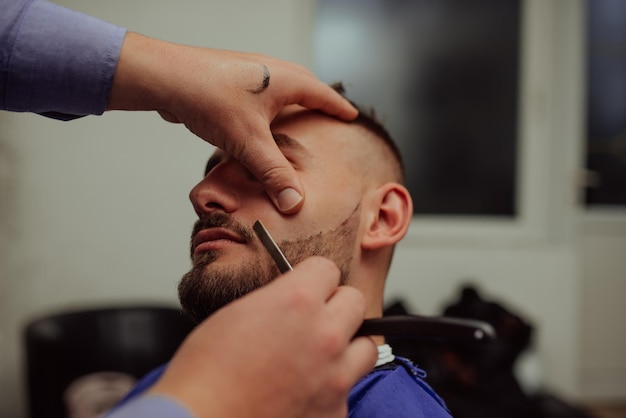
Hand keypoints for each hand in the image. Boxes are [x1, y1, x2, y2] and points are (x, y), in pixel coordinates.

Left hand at [108, 33, 357, 213]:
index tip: (351, 117)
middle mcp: (271, 72)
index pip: (323, 95)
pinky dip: (267, 110)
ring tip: (296, 123)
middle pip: (304, 87)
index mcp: (285, 80)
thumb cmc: (210, 98)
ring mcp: (250, 74)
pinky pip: (259, 96)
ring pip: (280, 90)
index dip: (339, 108)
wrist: (166, 78)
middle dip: (318, 103)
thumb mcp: (249, 142)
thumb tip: (294, 202)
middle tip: (327, 118)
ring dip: (290, 105)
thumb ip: (273, 173)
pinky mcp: (231, 81)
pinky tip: (258, 125)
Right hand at [148, 257, 376, 417]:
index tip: (310, 287)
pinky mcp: (335, 411)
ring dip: (347, 347)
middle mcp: (324, 335)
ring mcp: (335, 376)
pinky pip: (347, 390)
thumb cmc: (206, 374)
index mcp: (297, 301)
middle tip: (317, 319)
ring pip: (366, 346)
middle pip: (355, 301)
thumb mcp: (238, 315)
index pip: (328, 269)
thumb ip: (277, 302)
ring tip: (320, 356)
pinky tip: (303, 392)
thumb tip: (293, 302)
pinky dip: (330, 389)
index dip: (315, 278)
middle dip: (337, 306)